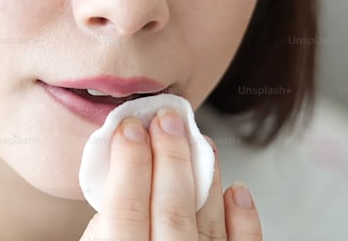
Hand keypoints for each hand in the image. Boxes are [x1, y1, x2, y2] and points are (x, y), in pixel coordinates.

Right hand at [79, 111, 262, 239]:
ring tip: (200, 140)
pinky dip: (245, 221)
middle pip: (171, 208)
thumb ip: (102, 230)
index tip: (129, 127)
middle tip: (166, 118)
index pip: (125, 206)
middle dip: (169, 155)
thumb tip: (121, 182)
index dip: (128, 161)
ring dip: (206, 176)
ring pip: (208, 225)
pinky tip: (237, 191)